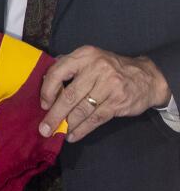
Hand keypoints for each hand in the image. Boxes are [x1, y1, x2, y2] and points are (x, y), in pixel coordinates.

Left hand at [40, 46, 171, 141]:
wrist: (147, 77)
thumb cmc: (110, 69)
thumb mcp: (90, 59)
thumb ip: (68, 66)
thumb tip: (43, 81)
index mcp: (85, 55)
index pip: (58, 72)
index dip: (47, 91)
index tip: (43, 104)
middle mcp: (97, 68)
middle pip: (69, 95)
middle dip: (54, 114)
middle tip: (44, 128)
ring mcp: (109, 85)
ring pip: (82, 109)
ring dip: (68, 124)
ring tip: (57, 133)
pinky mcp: (118, 101)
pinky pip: (95, 118)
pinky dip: (82, 129)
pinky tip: (73, 135)